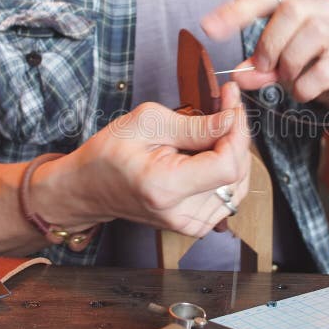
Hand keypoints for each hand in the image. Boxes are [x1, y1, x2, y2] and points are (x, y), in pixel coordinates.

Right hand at [34, 82, 249, 237]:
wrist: (90, 188)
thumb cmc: (109, 154)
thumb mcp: (147, 123)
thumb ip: (195, 125)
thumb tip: (230, 120)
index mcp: (166, 187)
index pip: (227, 165)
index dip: (236, 131)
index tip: (232, 103)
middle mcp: (181, 214)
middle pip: (237, 173)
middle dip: (237, 135)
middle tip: (227, 105)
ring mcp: (190, 224)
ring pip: (238, 183)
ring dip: (234, 151)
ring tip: (216, 127)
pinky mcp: (196, 224)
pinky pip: (229, 194)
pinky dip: (227, 169)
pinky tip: (211, 150)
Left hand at [201, 0, 328, 113]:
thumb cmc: (308, 62)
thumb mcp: (276, 63)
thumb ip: (257, 66)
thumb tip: (237, 75)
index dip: (236, 11)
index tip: (208, 27)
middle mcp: (323, 6)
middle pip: (291, 10)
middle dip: (269, 43)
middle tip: (263, 66)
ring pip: (311, 33)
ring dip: (289, 64)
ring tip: (286, 78)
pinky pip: (324, 69)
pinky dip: (305, 86)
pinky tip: (303, 90)